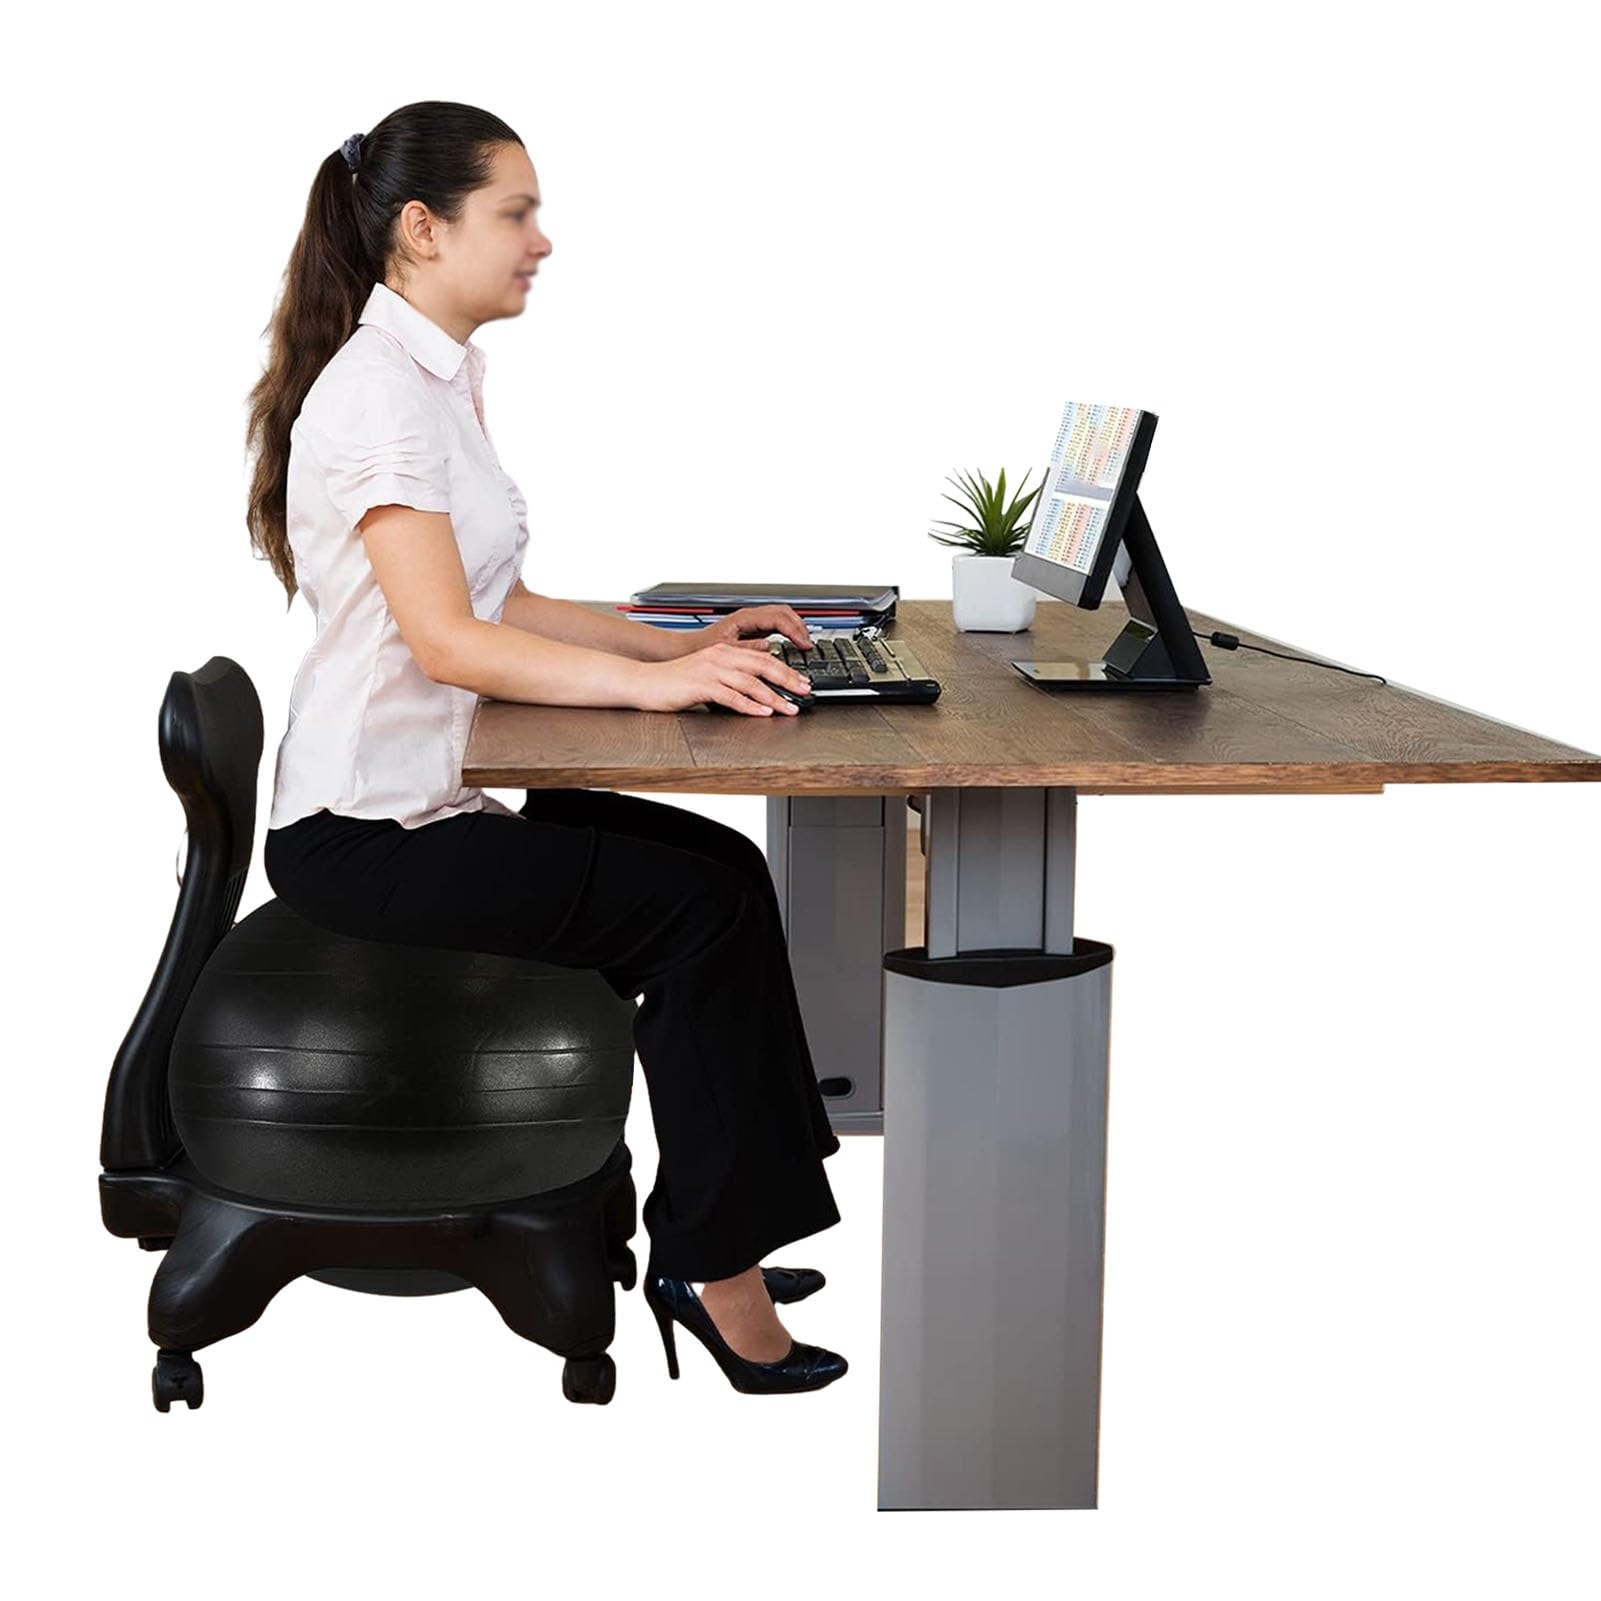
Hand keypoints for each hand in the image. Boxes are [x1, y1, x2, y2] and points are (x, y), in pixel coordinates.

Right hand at [635, 641, 813, 714]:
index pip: (762, 657)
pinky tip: (763, 712)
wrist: (645, 682)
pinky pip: (731, 696)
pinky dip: (749, 705)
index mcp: (723, 651)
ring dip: (774, 696)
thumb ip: (731, 673)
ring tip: (789, 707)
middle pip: (762, 665)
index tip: (801, 682)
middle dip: (788, 679)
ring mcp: (710, 670)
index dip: (785, 669)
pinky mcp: (700, 685)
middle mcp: (719, 656)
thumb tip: (754, 680)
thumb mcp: (707, 673)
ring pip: (750, 682)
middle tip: (805, 691)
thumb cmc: (674, 682)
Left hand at [680, 604, 812, 654]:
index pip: (778, 618)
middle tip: (808, 644)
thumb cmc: (701, 649)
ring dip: (795, 627)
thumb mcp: (725, 652)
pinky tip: (792, 643)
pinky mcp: (752, 628)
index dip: (794, 631)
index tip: (803, 645)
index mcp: (744, 618)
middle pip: (784, 611)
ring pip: (782, 615)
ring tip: (804, 643)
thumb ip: (747, 649)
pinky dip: (788, 631)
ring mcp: (751, 620)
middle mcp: (749, 616)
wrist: (688, 649)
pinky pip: (776, 623)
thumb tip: (768, 647)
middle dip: (799, 626)